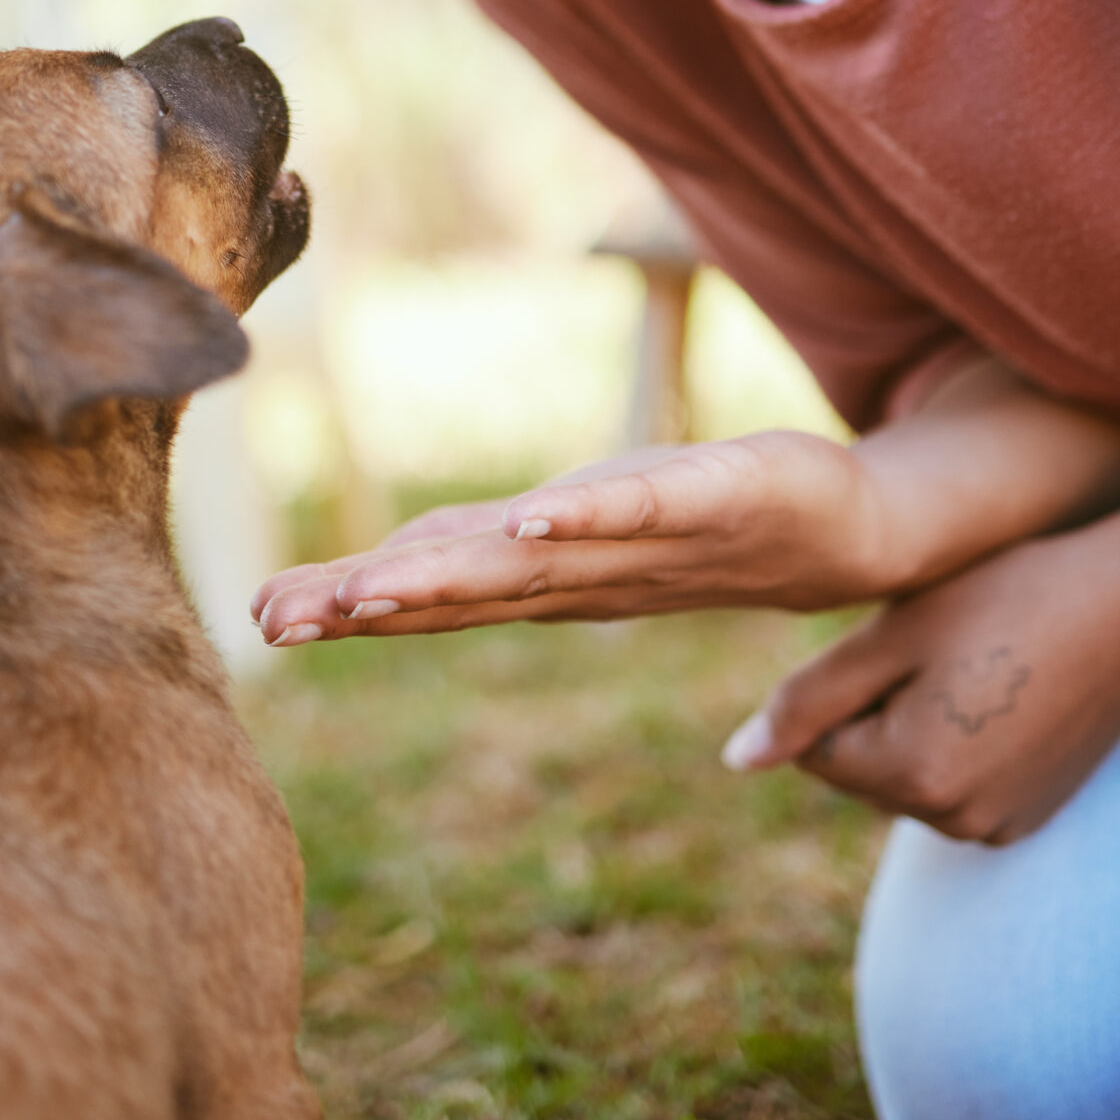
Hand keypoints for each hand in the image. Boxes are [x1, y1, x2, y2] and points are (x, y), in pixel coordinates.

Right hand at [250, 430, 885, 645]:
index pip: (436, 591)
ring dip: (453, 577)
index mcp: (550, 575)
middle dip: (370, 604)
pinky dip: (589, 514)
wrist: (855, 531)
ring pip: (532, 562)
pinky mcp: (716, 495)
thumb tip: (388, 573)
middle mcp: (587, 569)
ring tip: (372, 590)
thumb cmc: (712, 526)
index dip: (350, 606)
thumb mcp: (586, 532)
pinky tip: (534, 517)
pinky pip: (644, 507)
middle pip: (464, 588)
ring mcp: (649, 537)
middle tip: (279, 623)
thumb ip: (495, 552)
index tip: (264, 620)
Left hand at [722, 501, 1119, 843]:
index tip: (905, 640)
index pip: (815, 746)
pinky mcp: (1031, 817)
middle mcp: (955, 823)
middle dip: (878, 709)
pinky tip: (1003, 692)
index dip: (846, 682)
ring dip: (918, 726)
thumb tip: (735, 762)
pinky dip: (961, 744)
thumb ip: (806, 701)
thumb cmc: (1003, 594)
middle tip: (945, 646)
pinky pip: (956, 787)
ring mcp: (1000, 827)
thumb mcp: (892, 634)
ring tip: (977, 664)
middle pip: (860, 769)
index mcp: (912, 774)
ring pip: (907, 776)